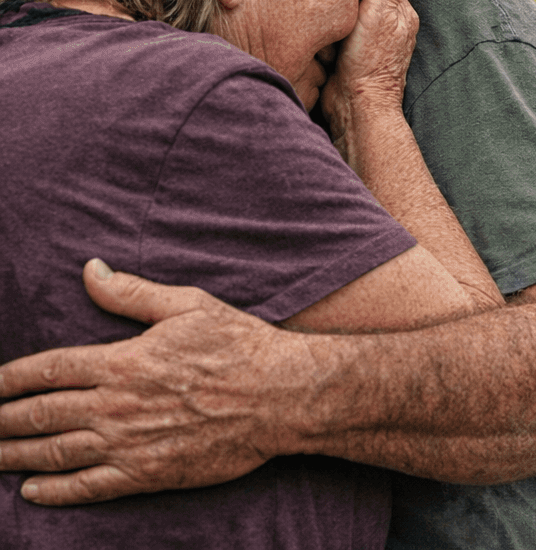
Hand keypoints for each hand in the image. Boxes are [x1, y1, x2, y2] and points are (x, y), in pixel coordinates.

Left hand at [0, 260, 298, 504]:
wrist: (281, 396)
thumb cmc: (240, 345)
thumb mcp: (188, 305)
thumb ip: (131, 292)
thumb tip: (90, 269)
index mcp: (122, 361)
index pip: (46, 370)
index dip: (7, 379)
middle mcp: (116, 405)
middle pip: (39, 415)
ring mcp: (129, 443)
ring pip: (53, 453)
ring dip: (13, 456)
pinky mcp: (147, 473)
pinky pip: (87, 487)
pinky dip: (53, 492)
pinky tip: (31, 491)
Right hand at [321, 0, 428, 153]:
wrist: (354, 104)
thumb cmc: (369, 58)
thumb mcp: (381, 10)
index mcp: (402, 12)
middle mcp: (390, 26)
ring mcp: (372, 42)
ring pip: (348, 16)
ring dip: (336, 16)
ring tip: (324, 16)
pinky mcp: (353, 56)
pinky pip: (338, 35)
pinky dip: (329, 34)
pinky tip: (321, 35)